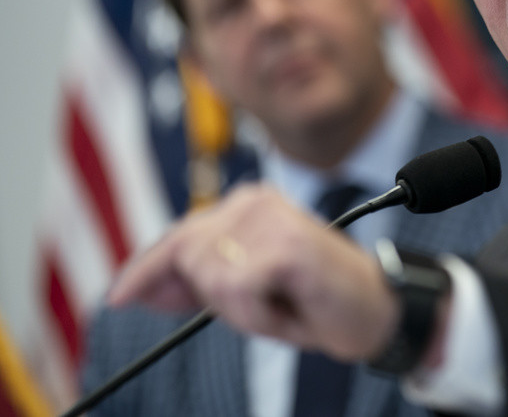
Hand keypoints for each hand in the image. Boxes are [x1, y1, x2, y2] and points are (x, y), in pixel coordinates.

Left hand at [108, 184, 399, 360]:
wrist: (378, 312)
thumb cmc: (315, 300)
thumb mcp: (247, 291)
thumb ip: (198, 281)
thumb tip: (140, 287)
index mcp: (248, 203)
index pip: (180, 234)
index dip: (145, 269)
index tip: (120, 295)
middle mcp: (255, 201)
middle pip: (186, 257)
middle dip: (212, 297)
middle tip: (264, 307)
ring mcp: (271, 219)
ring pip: (209, 278)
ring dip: (240, 310)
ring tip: (281, 306)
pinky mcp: (286, 245)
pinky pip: (235, 292)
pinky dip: (257, 316)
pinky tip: (289, 311)